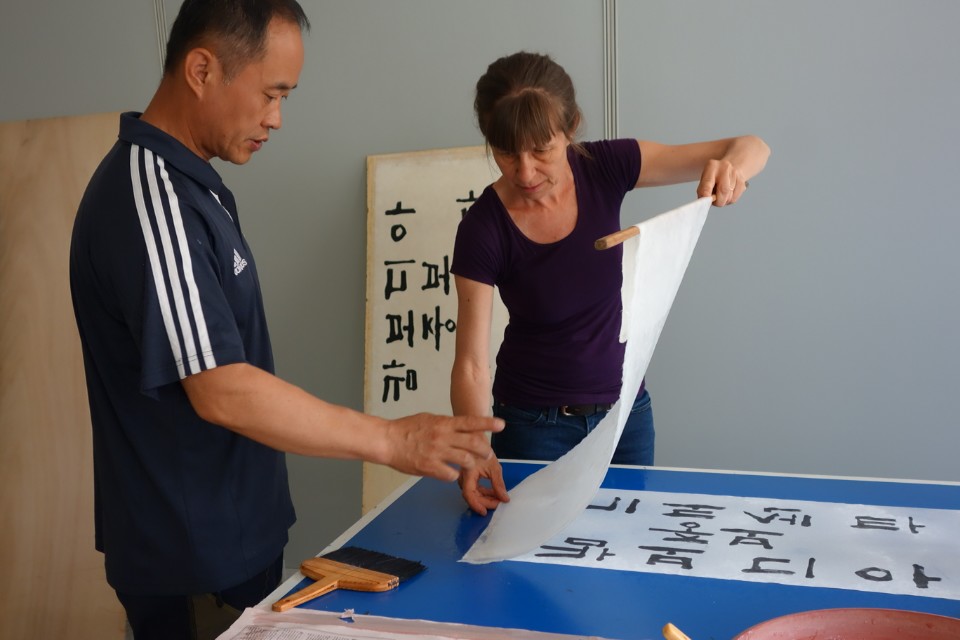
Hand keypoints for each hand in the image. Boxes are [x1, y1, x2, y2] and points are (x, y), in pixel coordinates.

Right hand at [381, 413, 503, 481]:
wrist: (387, 440)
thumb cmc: (405, 429)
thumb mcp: (428, 419)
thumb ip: (444, 424)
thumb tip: (457, 426)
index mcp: (443, 423)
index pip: (471, 422)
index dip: (488, 423)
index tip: (501, 425)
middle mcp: (443, 436)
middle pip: (474, 444)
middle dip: (485, 450)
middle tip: (488, 454)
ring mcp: (437, 452)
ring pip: (466, 461)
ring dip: (471, 464)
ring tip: (470, 465)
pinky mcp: (430, 467)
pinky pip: (451, 475)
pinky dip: (454, 475)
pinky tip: (451, 473)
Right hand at [459, 455, 509, 515]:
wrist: (477, 441)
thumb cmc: (484, 451)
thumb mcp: (494, 467)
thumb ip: (498, 484)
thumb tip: (504, 498)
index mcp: (467, 474)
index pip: (469, 494)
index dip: (477, 505)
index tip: (486, 511)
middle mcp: (463, 478)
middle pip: (472, 496)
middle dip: (486, 502)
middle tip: (499, 503)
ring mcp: (464, 479)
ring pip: (474, 494)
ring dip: (486, 498)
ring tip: (498, 498)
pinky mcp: (467, 479)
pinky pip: (474, 490)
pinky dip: (484, 493)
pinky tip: (493, 493)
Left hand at [697, 158, 746, 206]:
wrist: (728, 168)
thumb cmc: (713, 177)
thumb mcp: (704, 180)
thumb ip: (703, 190)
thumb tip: (706, 201)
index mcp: (712, 166)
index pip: (708, 183)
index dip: (706, 196)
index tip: (706, 202)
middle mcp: (725, 168)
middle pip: (724, 191)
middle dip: (718, 201)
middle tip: (714, 201)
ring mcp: (735, 174)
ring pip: (730, 197)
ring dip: (723, 200)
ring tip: (720, 194)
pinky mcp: (742, 181)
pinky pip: (735, 198)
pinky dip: (729, 200)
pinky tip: (727, 194)